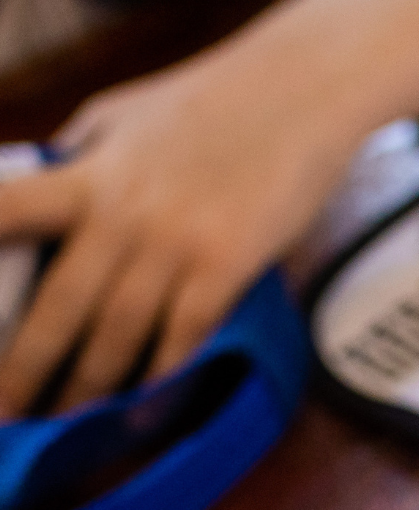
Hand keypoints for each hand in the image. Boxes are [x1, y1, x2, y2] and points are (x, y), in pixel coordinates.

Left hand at [0, 42, 348, 412]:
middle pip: (59, 307)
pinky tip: (140, 409)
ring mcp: (176, 244)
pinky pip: (183, 339)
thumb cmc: (210, 99)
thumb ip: (77, 160)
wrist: (299, 88)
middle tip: (4, 413)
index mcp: (87, 171)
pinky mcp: (226, 267)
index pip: (7, 211)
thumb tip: (35, 191)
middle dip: (25, 369)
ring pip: (118, 337)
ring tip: (66, 421)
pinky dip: (160, 379)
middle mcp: (122, 212)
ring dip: (89, 389)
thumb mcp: (120, 115)